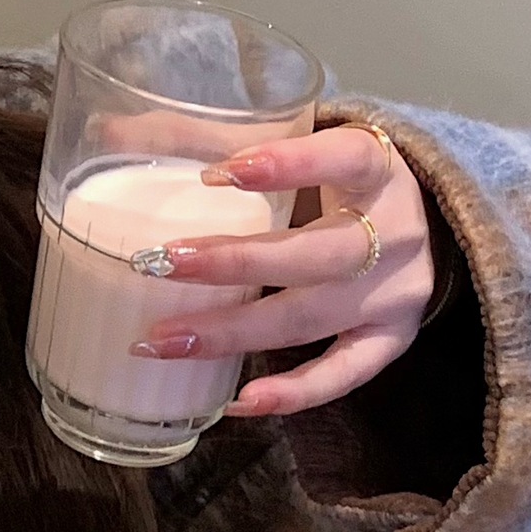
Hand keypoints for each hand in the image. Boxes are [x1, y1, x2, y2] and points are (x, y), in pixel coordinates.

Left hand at [130, 124, 434, 416]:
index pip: (340, 158)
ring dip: (235, 331)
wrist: (423, 219)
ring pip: (314, 317)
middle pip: (319, 252)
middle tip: (159, 264)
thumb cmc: (336, 178)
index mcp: (376, 165)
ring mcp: (397, 293)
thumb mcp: (291, 144)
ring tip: (163, 340)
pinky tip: (238, 400)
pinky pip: (344, 373)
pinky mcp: (391, 339)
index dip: (286, 166)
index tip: (216, 174)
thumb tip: (107, 132)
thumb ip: (205, 136)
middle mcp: (395, 232)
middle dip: (236, 263)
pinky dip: (294, 392)